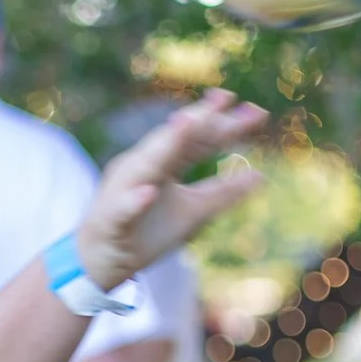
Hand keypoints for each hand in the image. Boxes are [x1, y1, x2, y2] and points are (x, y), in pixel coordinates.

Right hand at [75, 92, 268, 288]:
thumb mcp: (193, 212)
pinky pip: (123, 208)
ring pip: (146, 163)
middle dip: (199, 120)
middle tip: (226, 100)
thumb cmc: (146, 232)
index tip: (255, 111)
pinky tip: (149, 192)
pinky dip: (135, 200)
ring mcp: (122, 189)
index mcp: (161, 164)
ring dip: (166, 144)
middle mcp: (141, 167)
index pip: (195, 139)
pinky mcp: (111, 219)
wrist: (99, 262)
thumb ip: (222, 192)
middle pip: (173, 140)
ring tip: (187, 123)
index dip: (222, 124)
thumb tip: (261, 176)